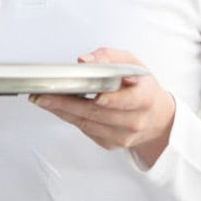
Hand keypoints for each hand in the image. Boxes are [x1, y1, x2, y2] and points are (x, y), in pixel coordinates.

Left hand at [30, 48, 174, 167]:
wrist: (158, 118)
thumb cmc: (143, 87)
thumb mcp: (133, 63)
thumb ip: (109, 57)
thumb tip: (85, 61)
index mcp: (144, 98)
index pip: (127, 100)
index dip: (110, 99)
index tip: (94, 95)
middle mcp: (134, 120)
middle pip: (97, 113)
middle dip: (67, 103)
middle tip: (44, 95)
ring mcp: (122, 136)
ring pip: (87, 123)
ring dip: (62, 111)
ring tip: (43, 99)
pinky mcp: (111, 144)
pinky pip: (86, 130)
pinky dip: (69, 117)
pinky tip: (57, 107)